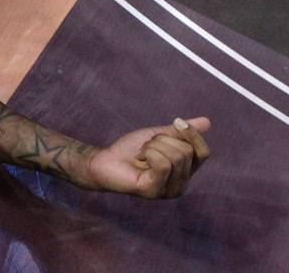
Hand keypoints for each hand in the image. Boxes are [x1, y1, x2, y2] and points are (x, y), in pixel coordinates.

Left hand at [86, 117, 210, 198]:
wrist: (105, 159)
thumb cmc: (131, 149)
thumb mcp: (159, 136)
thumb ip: (181, 131)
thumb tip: (207, 121)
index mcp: (186, 172)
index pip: (203, 152)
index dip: (192, 134)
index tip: (177, 122)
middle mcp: (181, 184)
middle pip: (186, 151)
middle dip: (161, 140)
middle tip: (146, 148)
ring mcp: (168, 191)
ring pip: (175, 156)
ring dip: (152, 146)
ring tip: (141, 155)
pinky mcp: (154, 191)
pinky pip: (162, 164)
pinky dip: (148, 154)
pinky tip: (139, 160)